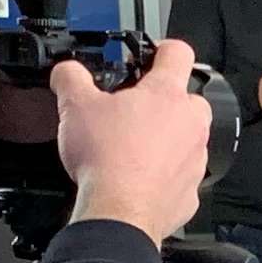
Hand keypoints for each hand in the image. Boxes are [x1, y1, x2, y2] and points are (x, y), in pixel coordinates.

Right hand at [53, 36, 210, 241]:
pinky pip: (181, 174)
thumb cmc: (106, 161)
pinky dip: (164, 173)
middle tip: (134, 110)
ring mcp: (195, 158)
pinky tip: (139, 176)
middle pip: (188, 97)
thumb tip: (67, 71)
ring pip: (187, 137)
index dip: (163, 49)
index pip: (178, 52)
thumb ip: (71, 78)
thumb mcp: (75, 107)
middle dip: (164, 100)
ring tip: (132, 147)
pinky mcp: (191, 191)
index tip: (153, 55)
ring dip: (166, 138)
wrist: (118, 213)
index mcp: (166, 94)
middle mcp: (190, 124)